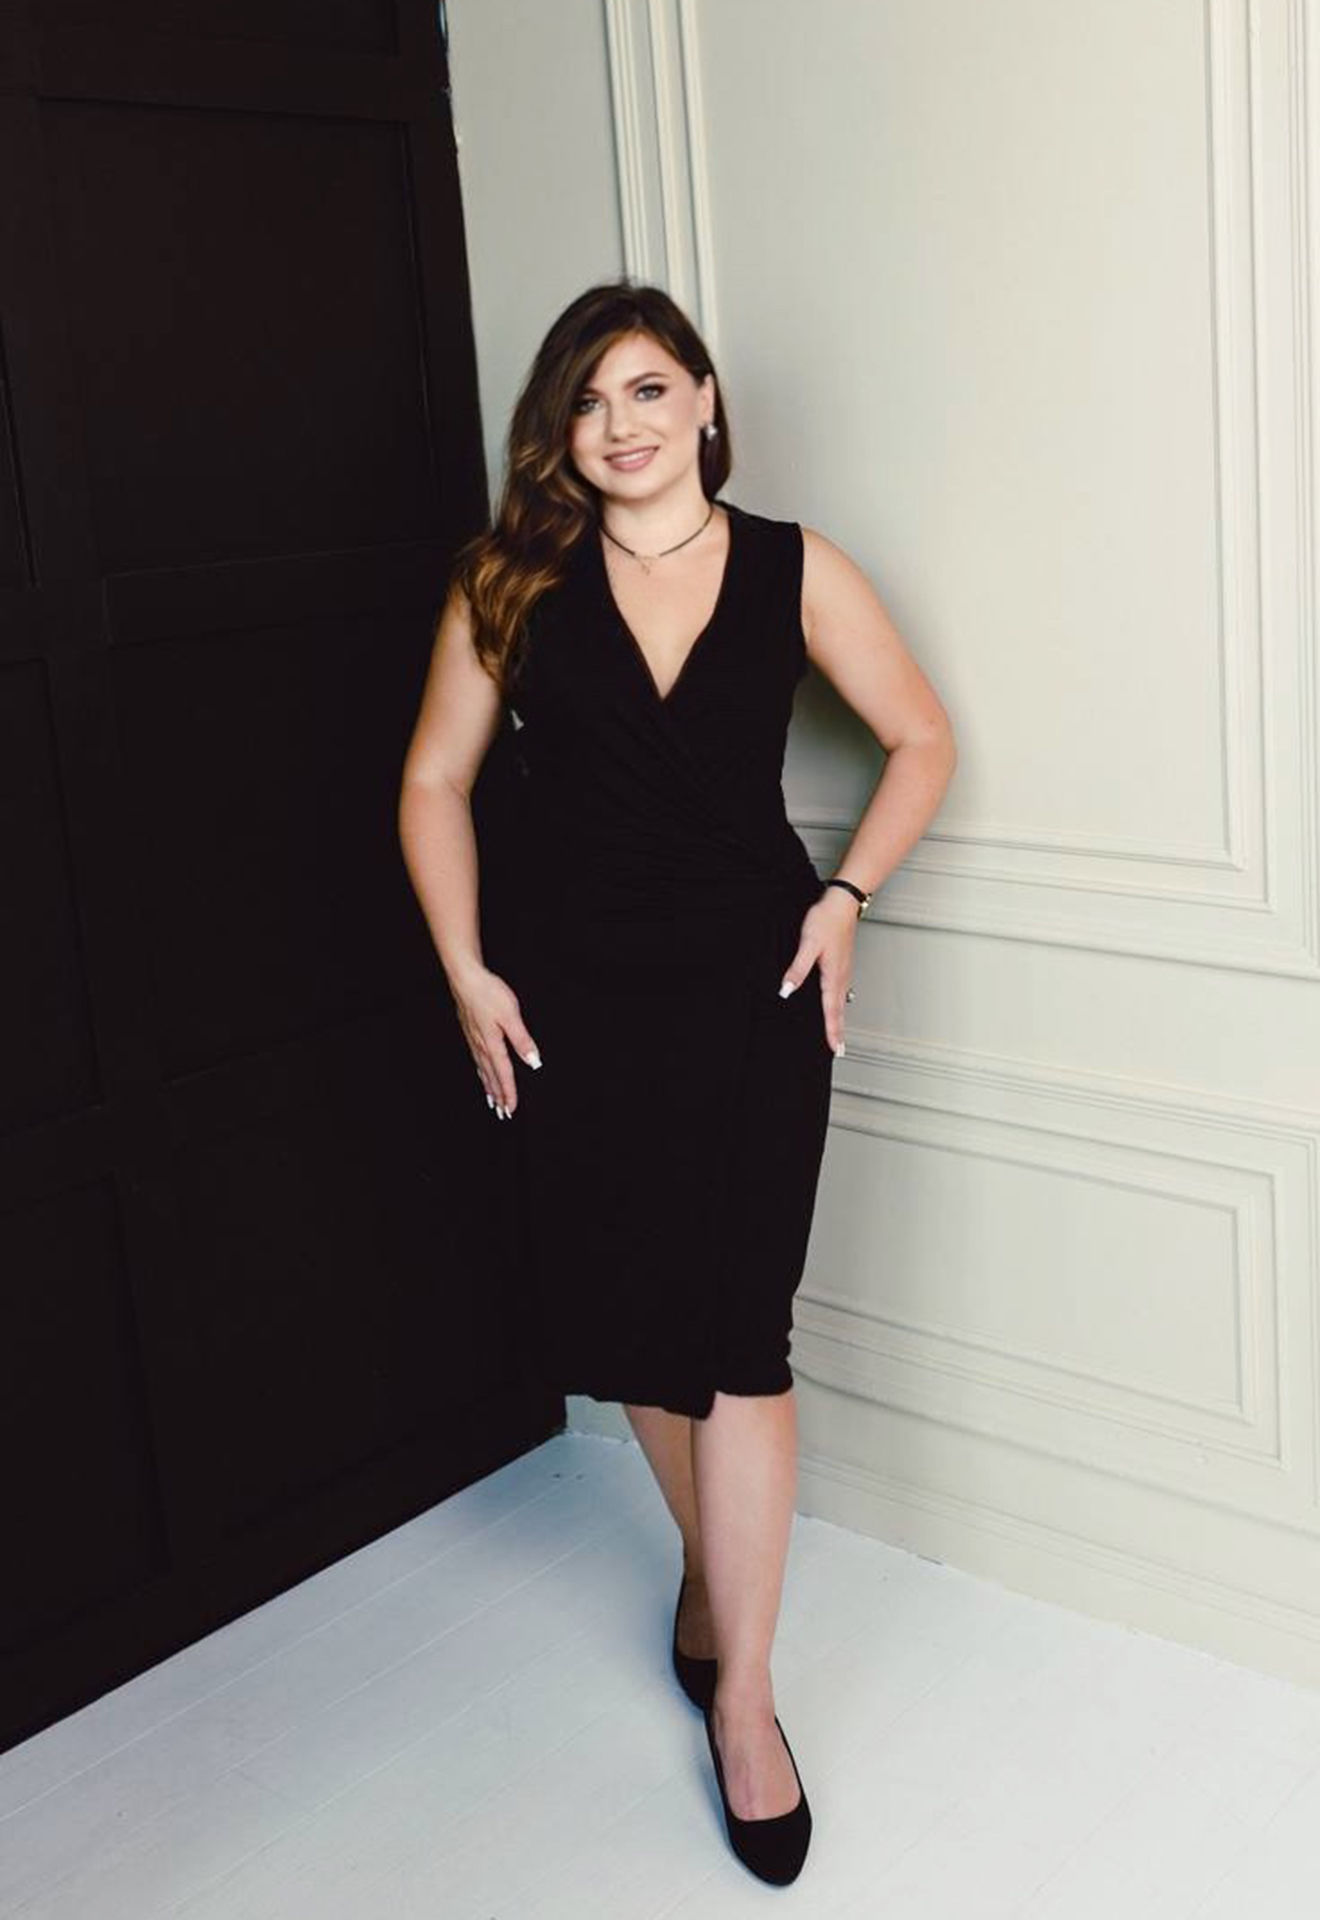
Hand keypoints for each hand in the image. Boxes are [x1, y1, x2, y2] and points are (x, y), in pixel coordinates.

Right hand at [447, 960, 541, 1117]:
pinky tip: (481, 1073)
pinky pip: (476, 1060)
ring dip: (489, 1087)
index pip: (504, 1074)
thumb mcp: (511, 1016)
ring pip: (483, 1070)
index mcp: (493, 1044)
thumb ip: (522, 1040)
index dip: (509, 1093)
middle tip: (502, 1114)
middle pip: (491, 1077)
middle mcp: (481, 1046)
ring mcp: (473, 1040)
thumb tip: (534, 1062)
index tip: (512, 1109)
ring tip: (492, 1101)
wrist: (465, 979)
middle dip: (498, 1096)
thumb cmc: (488, 993)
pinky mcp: (470, 1032)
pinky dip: (481, 1072)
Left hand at [778, 888, 858, 1056]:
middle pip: (839, 1010)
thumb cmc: (826, 920)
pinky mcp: (842, 963)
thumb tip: (787, 990)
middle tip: (839, 1050)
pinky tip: (837, 1005)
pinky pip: (841, 991)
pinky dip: (839, 1005)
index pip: (831, 1011)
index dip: (832, 1031)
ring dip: (839, 1020)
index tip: (834, 1048)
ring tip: (838, 1034)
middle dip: (838, 1031)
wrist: (842, 903)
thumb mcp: (808, 945)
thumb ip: (797, 969)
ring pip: (841, 1002)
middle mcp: (841, 976)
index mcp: (833, 975)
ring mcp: (844, 970)